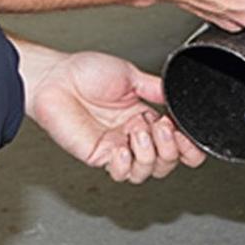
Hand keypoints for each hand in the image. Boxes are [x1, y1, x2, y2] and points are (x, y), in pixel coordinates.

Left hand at [12, 38, 206, 182]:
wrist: (56, 78)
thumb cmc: (84, 72)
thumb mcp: (130, 75)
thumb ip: (155, 88)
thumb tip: (178, 96)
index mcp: (145, 117)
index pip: (176, 143)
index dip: (187, 146)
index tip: (188, 138)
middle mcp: (133, 136)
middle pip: (166, 162)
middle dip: (170, 149)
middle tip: (161, 128)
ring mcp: (117, 148)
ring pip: (146, 172)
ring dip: (149, 155)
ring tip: (138, 133)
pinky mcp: (99, 156)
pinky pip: (120, 173)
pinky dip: (126, 164)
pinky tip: (122, 147)